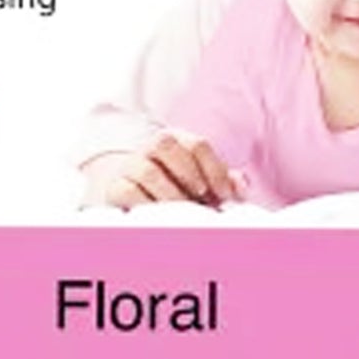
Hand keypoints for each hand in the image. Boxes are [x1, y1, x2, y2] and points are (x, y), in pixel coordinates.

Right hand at [80, 131, 241, 209]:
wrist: (133, 190)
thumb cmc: (177, 186)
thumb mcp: (203, 180)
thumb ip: (225, 181)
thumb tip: (242, 184)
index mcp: (177, 140)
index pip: (197, 145)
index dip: (215, 169)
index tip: (224, 195)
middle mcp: (151, 147)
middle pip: (164, 143)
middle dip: (187, 172)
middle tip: (201, 197)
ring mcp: (131, 165)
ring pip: (148, 171)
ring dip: (170, 194)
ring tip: (183, 211)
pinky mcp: (116, 187)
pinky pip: (128, 193)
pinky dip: (146, 205)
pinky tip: (159, 218)